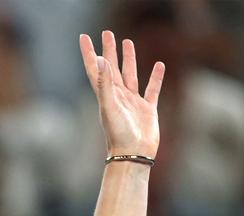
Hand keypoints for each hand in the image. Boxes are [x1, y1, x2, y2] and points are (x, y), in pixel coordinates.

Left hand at [79, 31, 164, 158]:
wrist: (133, 155)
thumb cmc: (118, 134)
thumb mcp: (109, 107)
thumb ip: (105, 84)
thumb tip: (102, 59)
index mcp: (106, 95)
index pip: (96, 69)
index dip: (90, 53)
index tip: (84, 37)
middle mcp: (118, 97)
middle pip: (112, 68)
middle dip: (109, 50)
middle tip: (107, 33)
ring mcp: (133, 103)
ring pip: (130, 75)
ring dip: (128, 59)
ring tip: (128, 42)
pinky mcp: (147, 110)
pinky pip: (152, 89)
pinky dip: (155, 77)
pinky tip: (159, 65)